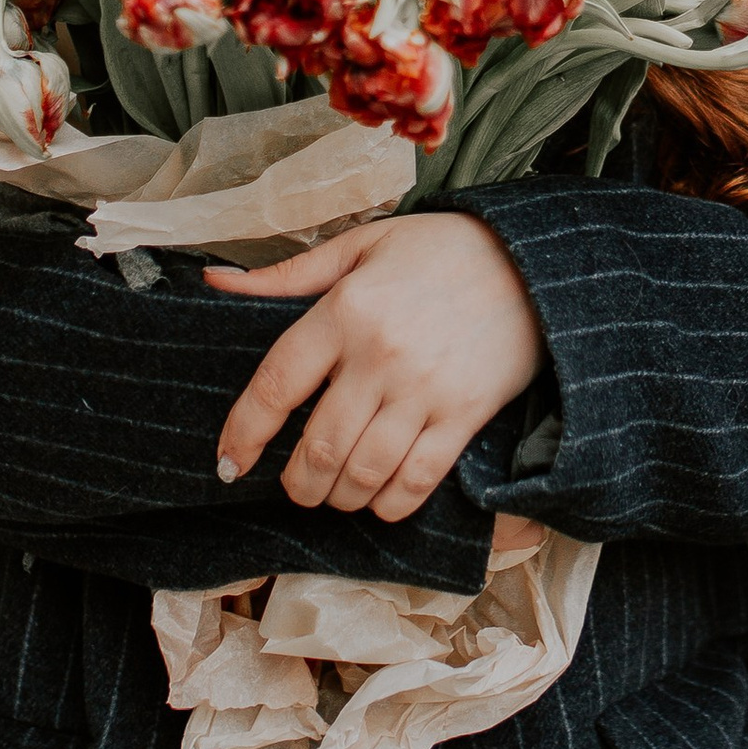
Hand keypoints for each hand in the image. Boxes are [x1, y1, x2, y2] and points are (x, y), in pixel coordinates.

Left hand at [204, 214, 544, 520]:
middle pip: (319, 444)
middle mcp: (380, 355)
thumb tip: (217, 281)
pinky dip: (390, 503)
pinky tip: (379, 500)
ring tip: (332, 496)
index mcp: (345, 311)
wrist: (530, 261)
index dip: (244, 433)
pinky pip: (417, 479)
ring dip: (338, 497)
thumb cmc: (439, 250)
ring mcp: (425, 389)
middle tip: (294, 486)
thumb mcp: (363, 245)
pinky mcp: (465, 414)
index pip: (277, 385)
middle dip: (297, 481)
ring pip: (363, 471)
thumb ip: (288, 274)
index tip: (229, 463)